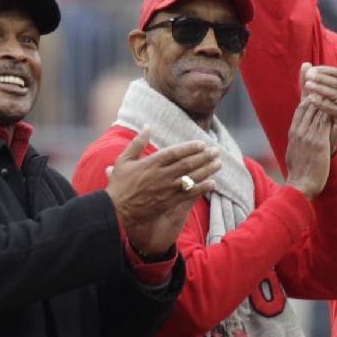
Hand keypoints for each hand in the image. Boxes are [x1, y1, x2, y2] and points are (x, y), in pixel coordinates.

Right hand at [105, 127, 220, 252]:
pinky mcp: (169, 202)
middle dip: (203, 157)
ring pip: (190, 178)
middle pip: (187, 164)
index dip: (189, 148)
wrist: (117, 210)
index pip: (174, 153)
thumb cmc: (120, 184)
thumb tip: (147, 126)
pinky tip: (213, 184)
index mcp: (151, 163)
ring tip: (219, 164)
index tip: (202, 143)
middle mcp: (161, 175)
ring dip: (206, 171)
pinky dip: (201, 189)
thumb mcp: (124, 160)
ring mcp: (166, 189)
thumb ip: (137, 143)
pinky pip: (189, 194)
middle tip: (216, 151)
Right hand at [285, 96, 334, 199]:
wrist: (301, 185)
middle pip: (307, 105)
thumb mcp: (293, 152)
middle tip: (327, 83)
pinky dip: (331, 111)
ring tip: (334, 90)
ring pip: (317, 110)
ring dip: (325, 99)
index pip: (300, 109)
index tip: (316, 88)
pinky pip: (325, 121)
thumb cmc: (299, 172)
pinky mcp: (318, 142)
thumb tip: (297, 137)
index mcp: (293, 133)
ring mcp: (308, 136)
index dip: (308, 96)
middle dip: (316, 92)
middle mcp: (299, 131)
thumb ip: (296, 141)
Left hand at [300, 61, 336, 154]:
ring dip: (320, 88)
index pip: (335, 73)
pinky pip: (334, 107)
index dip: (323, 70)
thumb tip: (305, 64)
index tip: (309, 72)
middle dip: (321, 78)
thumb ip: (307, 81)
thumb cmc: (315, 116)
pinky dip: (322, 102)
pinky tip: (311, 100)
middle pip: (336, 82)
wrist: (320, 138)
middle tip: (307, 78)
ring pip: (335, 93)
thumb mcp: (309, 96)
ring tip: (307, 86)